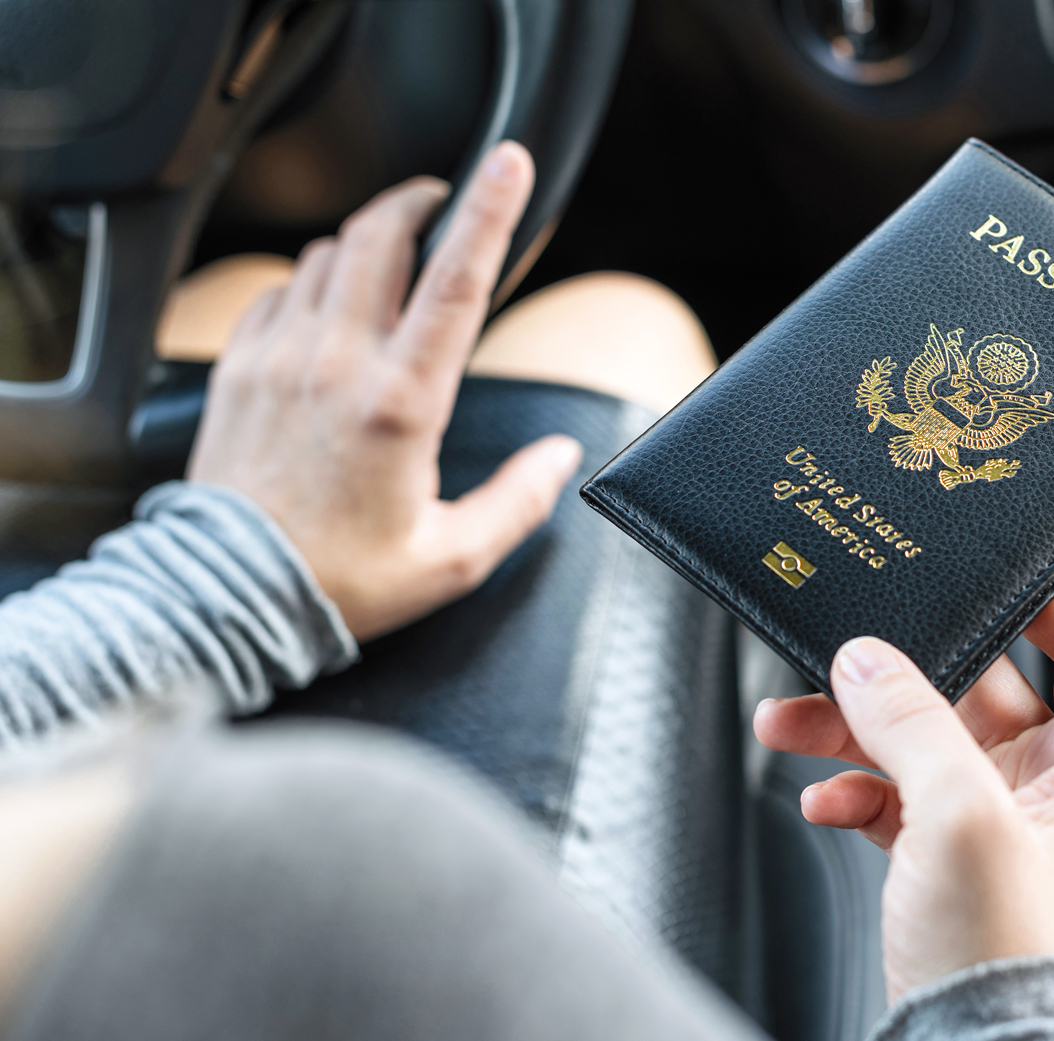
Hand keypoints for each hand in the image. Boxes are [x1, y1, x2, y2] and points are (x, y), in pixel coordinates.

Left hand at [189, 143, 582, 640]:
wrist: (229, 597)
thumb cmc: (340, 579)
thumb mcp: (453, 558)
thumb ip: (519, 501)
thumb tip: (560, 457)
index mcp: (401, 404)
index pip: (456, 281)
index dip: (490, 211)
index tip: (510, 166)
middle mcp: (337, 365)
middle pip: (381, 235)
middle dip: (420, 202)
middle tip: (444, 205)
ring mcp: (280, 358)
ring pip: (328, 254)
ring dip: (368, 245)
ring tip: (393, 265)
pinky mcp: (238, 366)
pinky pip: (279, 289)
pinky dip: (313, 283)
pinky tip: (330, 312)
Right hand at [753, 584, 1053, 1001]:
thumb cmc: (1008, 953)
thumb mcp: (961, 815)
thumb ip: (912, 722)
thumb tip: (866, 660)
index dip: (1049, 604)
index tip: (989, 577)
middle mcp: (1049, 784)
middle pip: (979, 689)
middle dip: (902, 674)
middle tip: (846, 660)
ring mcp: (994, 818)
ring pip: (921, 740)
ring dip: (854, 729)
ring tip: (792, 724)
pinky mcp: (945, 855)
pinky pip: (894, 795)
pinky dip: (854, 789)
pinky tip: (823, 799)